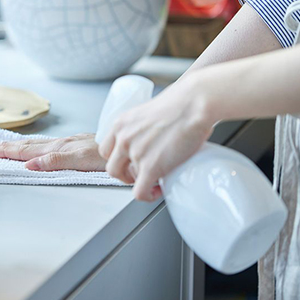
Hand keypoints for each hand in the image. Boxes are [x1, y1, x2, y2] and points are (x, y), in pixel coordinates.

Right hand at [0, 134, 105, 171]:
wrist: (130, 146)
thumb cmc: (112, 155)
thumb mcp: (83, 160)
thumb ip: (56, 161)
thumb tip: (29, 164)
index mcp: (60, 149)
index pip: (28, 151)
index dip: (8, 151)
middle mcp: (63, 144)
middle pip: (30, 146)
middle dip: (8, 147)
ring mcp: (70, 144)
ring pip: (38, 145)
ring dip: (19, 146)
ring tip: (4, 146)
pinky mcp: (78, 145)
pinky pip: (49, 146)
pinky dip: (36, 146)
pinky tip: (35, 148)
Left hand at [99, 76, 214, 200]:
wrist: (194, 103)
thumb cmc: (180, 104)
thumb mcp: (148, 113)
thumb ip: (141, 129)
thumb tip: (149, 141)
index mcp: (121, 124)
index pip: (106, 150)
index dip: (117, 159)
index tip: (128, 162)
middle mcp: (124, 138)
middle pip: (112, 167)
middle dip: (126, 174)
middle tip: (141, 174)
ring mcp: (135, 153)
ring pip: (126, 179)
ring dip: (140, 182)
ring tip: (154, 179)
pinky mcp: (150, 167)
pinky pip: (139, 192)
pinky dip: (147, 196)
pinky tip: (157, 190)